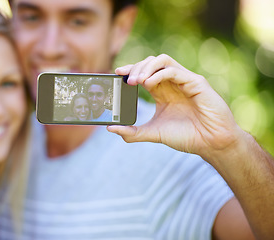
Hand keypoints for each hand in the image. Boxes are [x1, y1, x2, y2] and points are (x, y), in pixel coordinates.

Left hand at [108, 55, 243, 160]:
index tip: (117, 73)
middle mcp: (172, 83)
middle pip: (151, 63)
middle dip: (136, 68)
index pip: (144, 73)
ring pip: (162, 60)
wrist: (211, 143)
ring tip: (136, 81)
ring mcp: (184, 80)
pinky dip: (159, 73)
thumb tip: (110, 128)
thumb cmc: (186, 137)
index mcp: (162, 92)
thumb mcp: (153, 133)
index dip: (130, 70)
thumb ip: (132, 132)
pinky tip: (149, 84)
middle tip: (126, 80)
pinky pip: (174, 70)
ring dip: (146, 67)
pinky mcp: (196, 82)